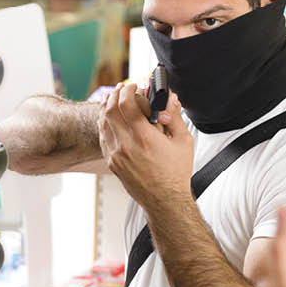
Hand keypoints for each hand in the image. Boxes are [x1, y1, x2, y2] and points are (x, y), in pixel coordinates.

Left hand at [98, 82, 193, 212]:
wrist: (165, 200)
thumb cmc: (175, 174)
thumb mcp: (183, 141)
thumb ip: (174, 116)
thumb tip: (169, 99)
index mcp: (145, 138)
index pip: (126, 104)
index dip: (128, 90)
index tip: (134, 86)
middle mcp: (126, 146)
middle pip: (110, 110)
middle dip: (115, 94)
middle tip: (122, 89)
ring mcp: (116, 155)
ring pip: (103, 123)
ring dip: (107, 107)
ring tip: (113, 99)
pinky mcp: (112, 162)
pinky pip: (103, 137)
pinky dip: (105, 123)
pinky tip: (110, 118)